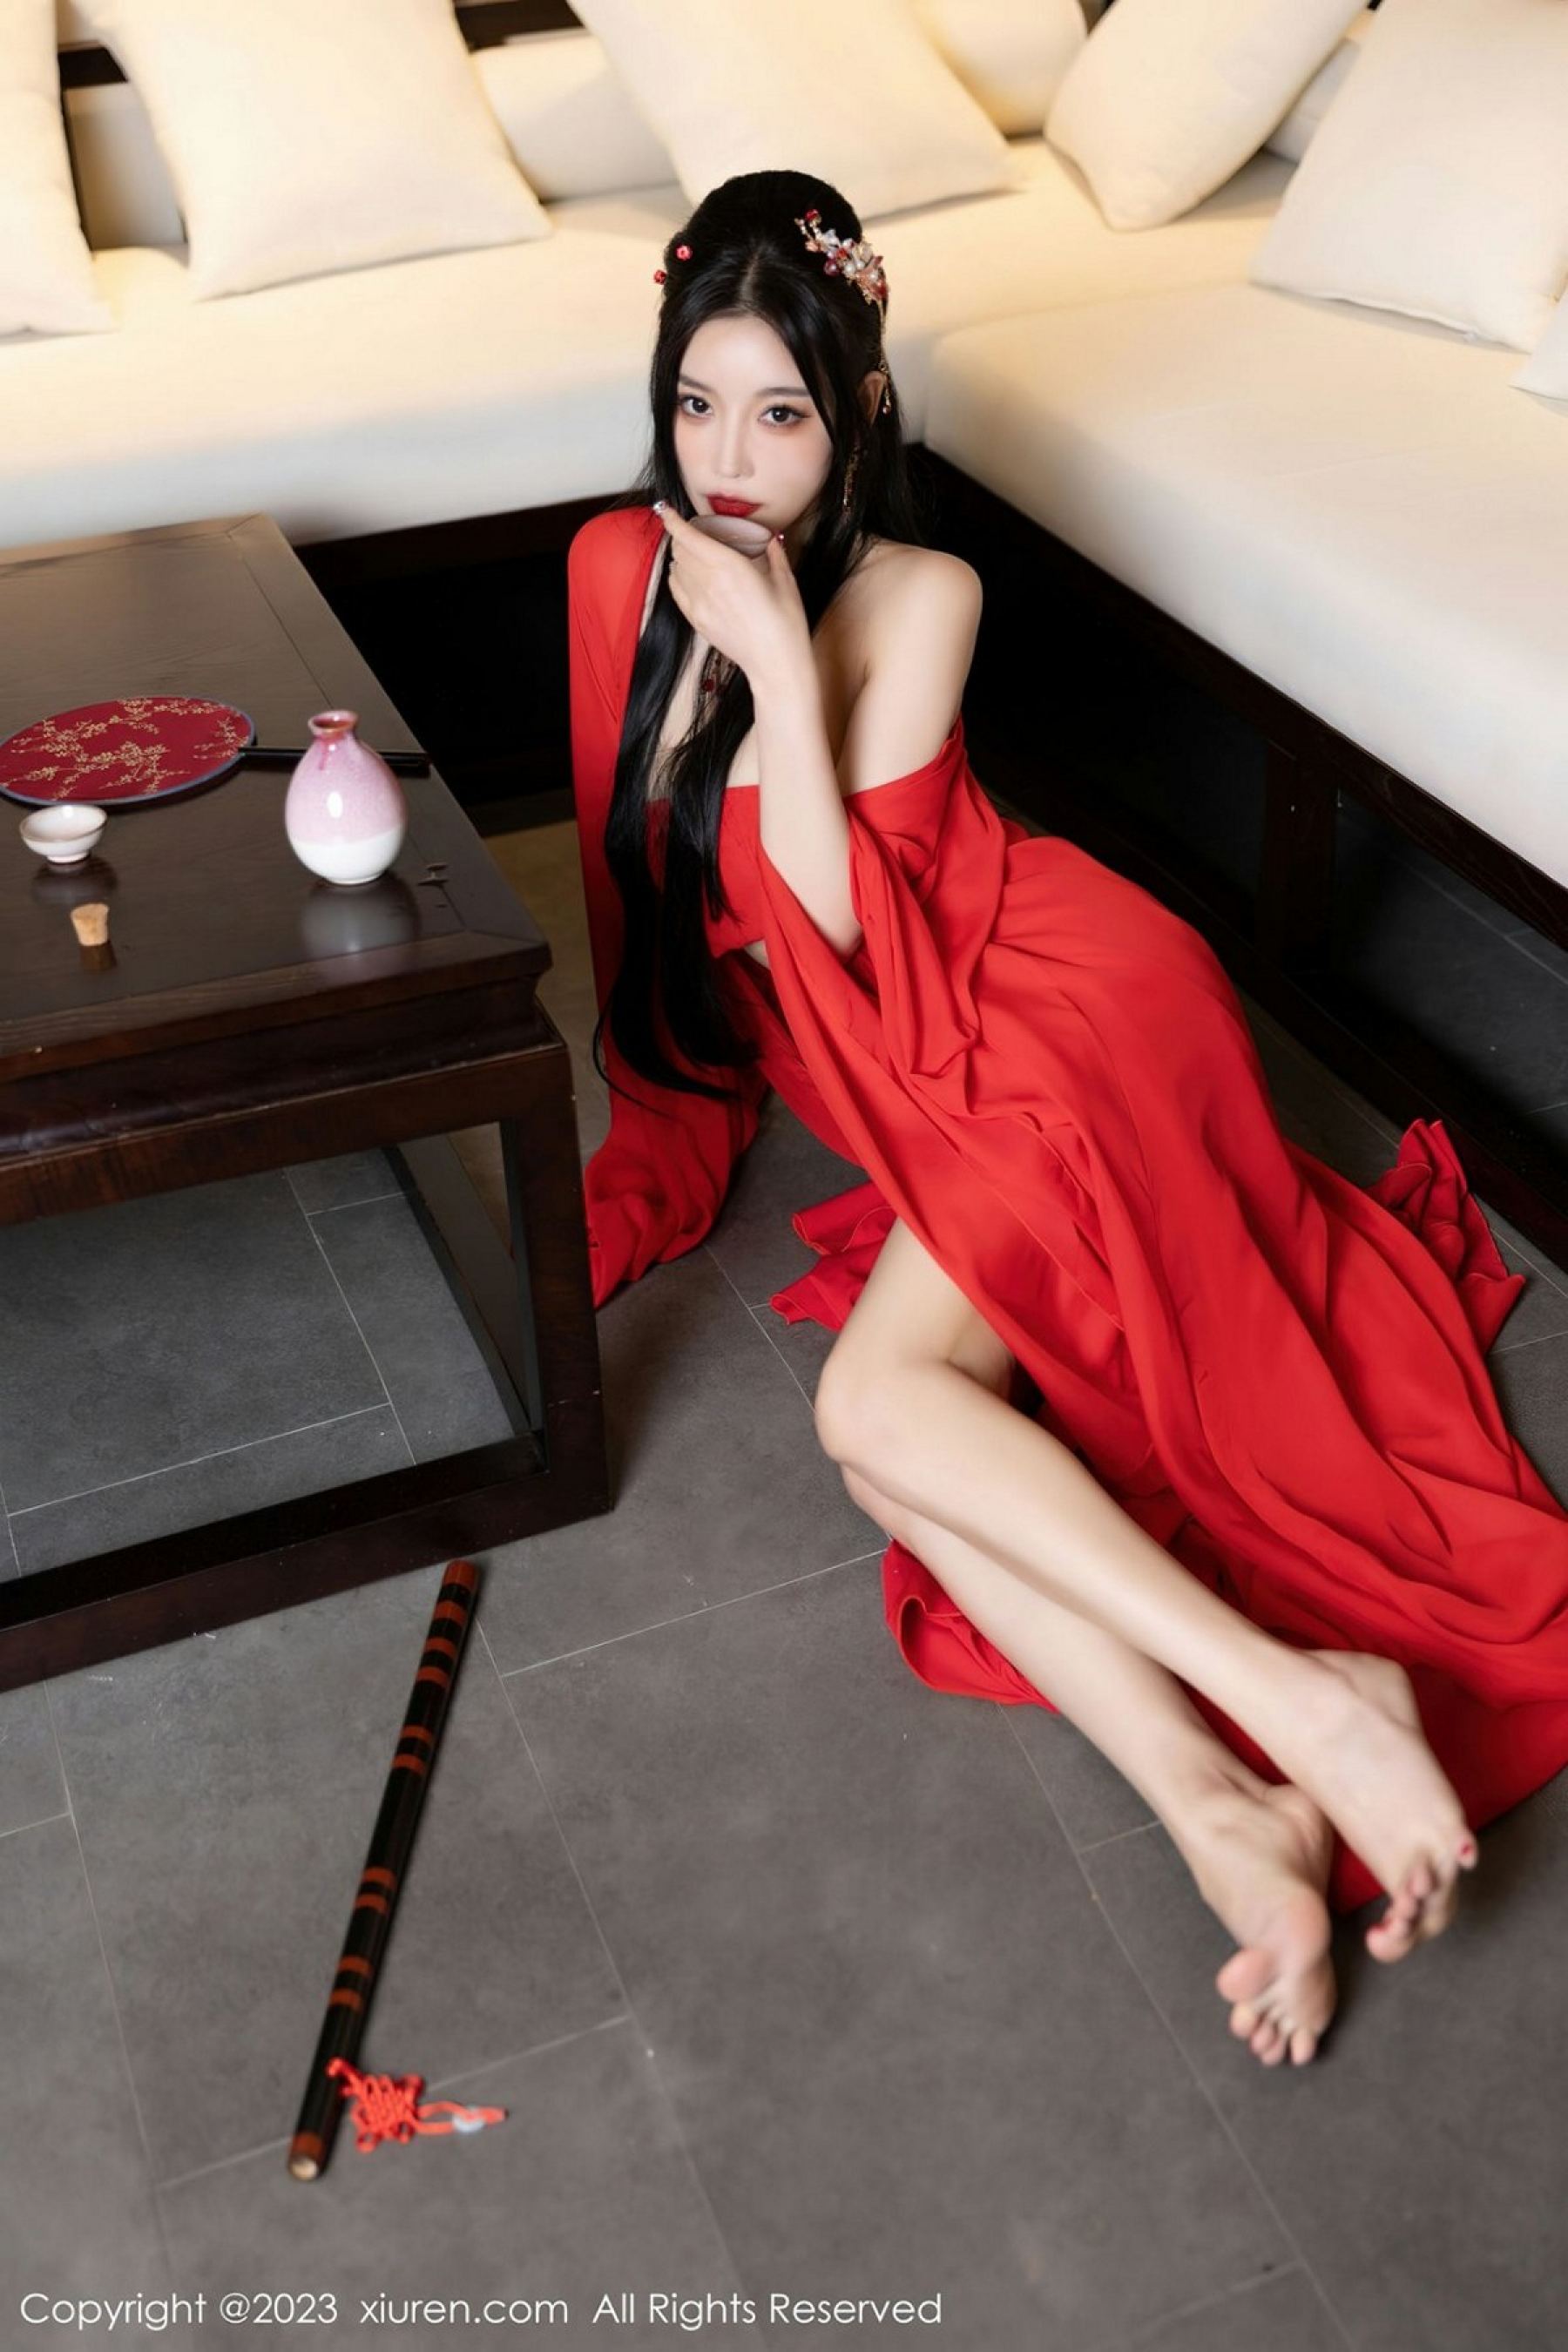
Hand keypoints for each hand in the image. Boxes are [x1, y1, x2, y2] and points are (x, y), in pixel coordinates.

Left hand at [655, 502, 810, 689]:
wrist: (775, 664)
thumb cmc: (785, 623)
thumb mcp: (785, 580)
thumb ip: (774, 553)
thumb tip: (771, 538)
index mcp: (730, 565)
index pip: (688, 537)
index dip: (673, 521)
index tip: (667, 511)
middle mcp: (709, 582)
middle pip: (679, 551)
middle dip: (681, 537)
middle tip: (692, 533)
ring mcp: (699, 603)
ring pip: (675, 570)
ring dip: (680, 557)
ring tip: (693, 555)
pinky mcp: (697, 621)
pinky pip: (677, 592)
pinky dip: (677, 579)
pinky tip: (689, 577)